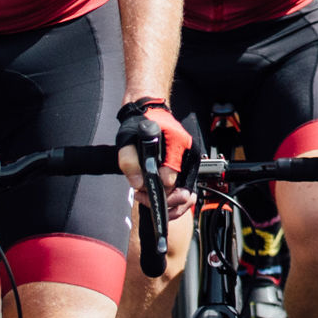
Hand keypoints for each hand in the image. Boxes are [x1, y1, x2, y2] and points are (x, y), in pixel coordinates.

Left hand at [116, 100, 194, 217]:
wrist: (150, 113)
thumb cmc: (141, 123)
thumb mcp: (127, 140)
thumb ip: (130, 162)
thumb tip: (138, 184)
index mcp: (177, 143)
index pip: (172, 178)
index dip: (157, 190)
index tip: (141, 190)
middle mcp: (188, 154)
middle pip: (185, 193)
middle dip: (164, 202)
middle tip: (143, 197)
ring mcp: (190, 163)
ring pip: (187, 196)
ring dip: (169, 204)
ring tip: (147, 196)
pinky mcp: (187, 169)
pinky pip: (184, 191)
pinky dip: (171, 198)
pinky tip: (154, 192)